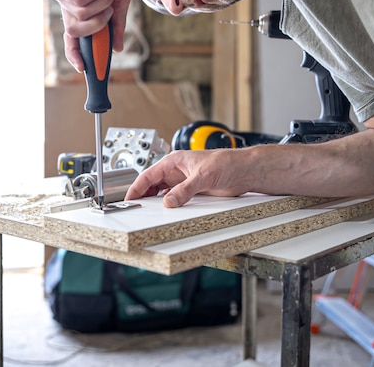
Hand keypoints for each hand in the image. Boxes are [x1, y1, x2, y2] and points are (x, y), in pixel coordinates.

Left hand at [46, 0, 132, 71]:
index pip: (75, 38)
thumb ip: (117, 23)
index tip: (85, 70)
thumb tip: (118, 48)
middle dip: (100, 21)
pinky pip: (78, 1)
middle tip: (110, 5)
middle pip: (77, 32)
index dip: (78, 55)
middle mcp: (69, 4)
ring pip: (81, 16)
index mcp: (83, 9)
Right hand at [124, 149, 254, 207]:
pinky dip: (169, 206)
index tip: (129, 198)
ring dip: (156, 201)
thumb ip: (184, 190)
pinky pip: (176, 199)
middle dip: (143, 195)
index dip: (137, 187)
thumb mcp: (203, 176)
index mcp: (174, 161)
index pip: (149, 175)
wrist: (244, 170)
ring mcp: (184, 182)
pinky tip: (167, 212)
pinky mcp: (193, 191)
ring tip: (147, 212)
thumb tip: (169, 201)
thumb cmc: (226, 162)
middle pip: (153, 184)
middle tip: (135, 208)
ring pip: (163, 193)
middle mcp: (177, 171)